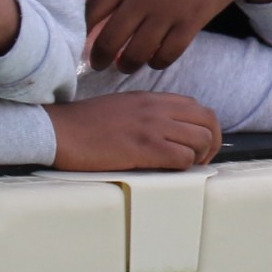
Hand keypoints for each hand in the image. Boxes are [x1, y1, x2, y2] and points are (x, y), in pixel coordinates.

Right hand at [48, 91, 222, 169]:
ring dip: (199, 159)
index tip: (199, 147)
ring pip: (201, 140)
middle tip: (200, 161)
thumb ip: (149, 113)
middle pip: (208, 122)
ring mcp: (152, 127)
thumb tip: (172, 133)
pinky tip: (169, 173)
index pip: (199, 109)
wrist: (58, 130)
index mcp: (153, 99)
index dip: (207, 130)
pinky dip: (184, 169)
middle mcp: (157, 109)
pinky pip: (183, 158)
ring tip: (185, 169)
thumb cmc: (85, 124)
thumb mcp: (123, 107)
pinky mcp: (143, 148)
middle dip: (212, 145)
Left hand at [85, 0, 271, 72]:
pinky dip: (158, 62)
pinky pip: (167, 54)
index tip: (79, 40)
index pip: (91, 11)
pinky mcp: (191, 23)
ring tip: (125, 66)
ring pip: (136, 53)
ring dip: (127, 65)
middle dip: (99, 58)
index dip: (81, 31)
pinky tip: (155, 60)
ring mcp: (168, 12)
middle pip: (109, 39)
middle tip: (98, 64)